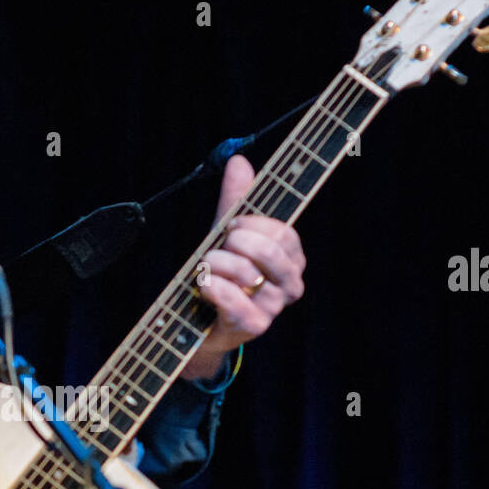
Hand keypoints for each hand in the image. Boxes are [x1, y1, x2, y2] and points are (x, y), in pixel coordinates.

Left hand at [181, 153, 305, 381]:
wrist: (197, 322)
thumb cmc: (220, 275)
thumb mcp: (226, 235)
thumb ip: (236, 200)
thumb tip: (240, 161)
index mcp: (291, 260)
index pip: (285, 233)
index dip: (255, 224)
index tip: (232, 225)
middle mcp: (289, 285)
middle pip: (270, 251)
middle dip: (234, 243)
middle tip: (217, 249)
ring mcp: (274, 308)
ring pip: (246, 272)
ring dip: (215, 264)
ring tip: (206, 270)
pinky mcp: (253, 326)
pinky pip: (233, 299)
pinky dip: (212, 287)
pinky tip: (204, 286)